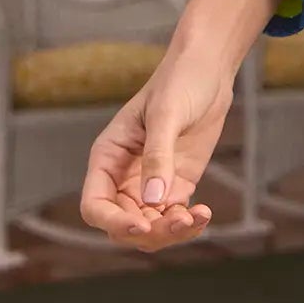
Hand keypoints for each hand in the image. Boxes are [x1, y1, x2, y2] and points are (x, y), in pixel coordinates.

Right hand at [80, 45, 233, 254]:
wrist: (208, 70)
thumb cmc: (179, 82)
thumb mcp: (166, 115)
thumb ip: (158, 156)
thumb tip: (153, 201)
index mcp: (107, 158)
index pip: (95, 205)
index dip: (113, 222)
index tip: (142, 225)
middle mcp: (123, 177)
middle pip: (122, 224)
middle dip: (148, 231)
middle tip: (179, 221)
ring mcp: (150, 184)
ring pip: (149, 227)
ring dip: (170, 232)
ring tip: (196, 219)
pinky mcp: (176, 185)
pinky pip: (174, 216)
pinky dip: (187, 223)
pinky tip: (204, 214)